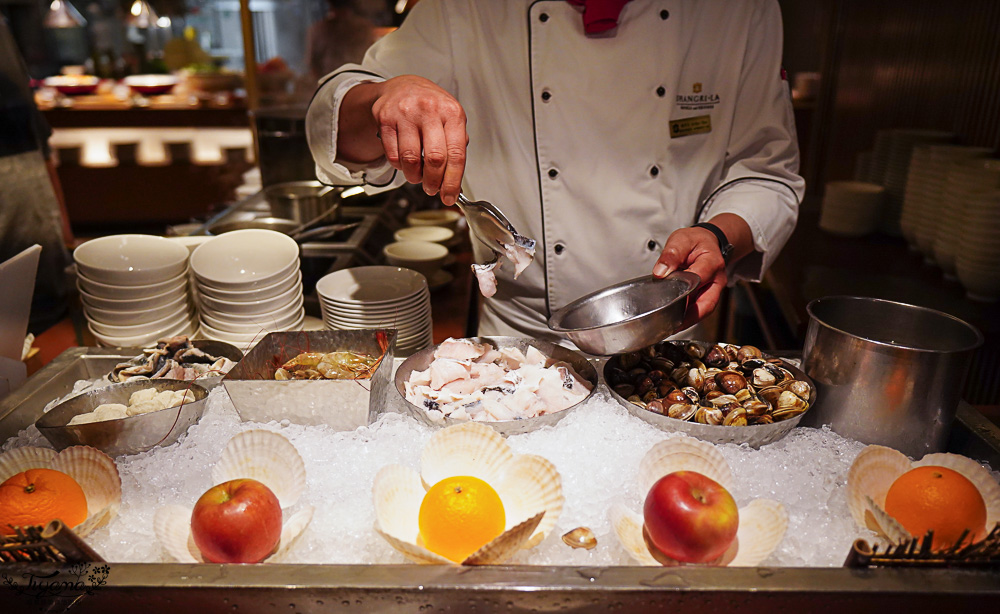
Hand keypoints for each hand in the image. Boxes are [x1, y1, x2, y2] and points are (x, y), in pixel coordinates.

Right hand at [371, 75, 467, 204]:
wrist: (404, 86)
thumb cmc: (431, 107)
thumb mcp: (451, 118)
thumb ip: (456, 145)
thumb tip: (454, 181)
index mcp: (452, 112)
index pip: (456, 154)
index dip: (452, 181)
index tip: (449, 196)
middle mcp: (429, 110)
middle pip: (434, 159)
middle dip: (433, 182)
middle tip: (432, 189)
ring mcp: (406, 113)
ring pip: (410, 159)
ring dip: (414, 176)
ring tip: (417, 176)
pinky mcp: (385, 118)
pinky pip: (393, 155)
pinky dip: (399, 166)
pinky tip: (404, 161)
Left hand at [651, 227, 727, 329]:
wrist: (707, 242)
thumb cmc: (695, 241)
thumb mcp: (681, 240)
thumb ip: (671, 255)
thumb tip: (660, 272)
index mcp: (711, 262)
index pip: (698, 280)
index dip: (682, 290)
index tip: (668, 298)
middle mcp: (717, 279)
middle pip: (706, 304)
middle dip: (689, 318)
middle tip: (671, 327)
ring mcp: (714, 289)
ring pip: (704, 310)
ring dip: (688, 320)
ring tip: (670, 327)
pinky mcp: (708, 295)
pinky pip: (699, 309)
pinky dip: (688, 316)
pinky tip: (674, 321)